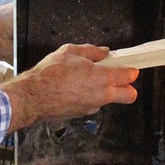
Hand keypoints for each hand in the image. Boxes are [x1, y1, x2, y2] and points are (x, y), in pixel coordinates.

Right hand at [0, 44, 138, 132]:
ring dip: (103, 91)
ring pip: (108, 100)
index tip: (129, 67)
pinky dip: (88, 97)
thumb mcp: (70, 51)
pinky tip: (73, 89)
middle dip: (128, 88)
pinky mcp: (83, 114)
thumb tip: (104, 52)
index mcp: (102, 77)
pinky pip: (92, 104)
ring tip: (84, 80)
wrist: (33, 97)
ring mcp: (93, 106)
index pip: (128, 76)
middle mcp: (102, 94)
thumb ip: (91, 51)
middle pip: (129, 96)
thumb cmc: (50, 73)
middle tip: (117, 78)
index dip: (131, 71)